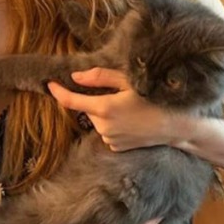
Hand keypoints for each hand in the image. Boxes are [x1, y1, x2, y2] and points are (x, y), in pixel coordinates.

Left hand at [48, 68, 191, 150]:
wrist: (174, 126)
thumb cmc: (155, 98)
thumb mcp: (129, 82)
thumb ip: (100, 78)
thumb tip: (75, 77)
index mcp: (104, 108)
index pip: (70, 101)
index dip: (58, 91)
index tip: (49, 84)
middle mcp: (103, 126)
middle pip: (89, 109)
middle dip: (97, 100)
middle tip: (121, 94)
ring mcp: (109, 139)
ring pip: (99, 121)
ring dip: (107, 113)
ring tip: (131, 109)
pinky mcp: (116, 147)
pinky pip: (108, 132)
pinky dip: (114, 125)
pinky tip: (132, 121)